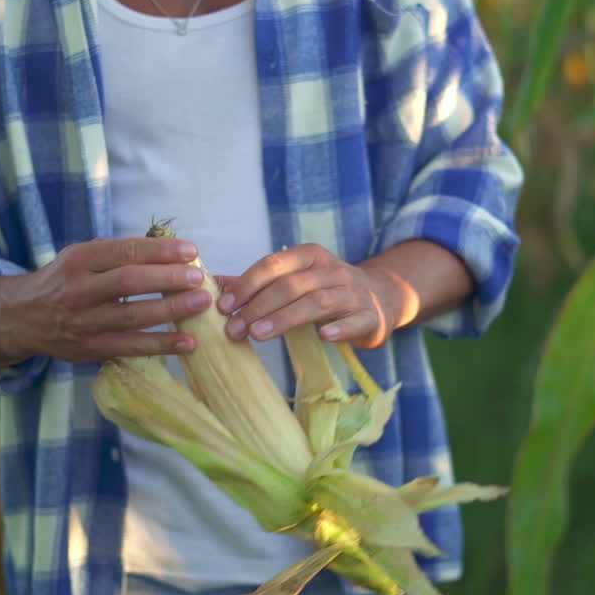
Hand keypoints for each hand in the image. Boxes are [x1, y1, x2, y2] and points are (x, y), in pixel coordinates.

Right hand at [0, 237, 212, 365]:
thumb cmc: (63, 281)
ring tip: (201, 304)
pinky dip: (160, 346)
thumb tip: (166, 248)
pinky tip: (187, 343)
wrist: (21, 318)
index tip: (190, 251)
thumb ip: (116, 253)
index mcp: (79, 260)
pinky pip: (129, 347)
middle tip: (199, 277)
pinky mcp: (90, 349)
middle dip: (167, 279)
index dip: (158, 251)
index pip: (123, 252)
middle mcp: (79, 290)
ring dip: (170, 311)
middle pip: (127, 283)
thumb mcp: (80, 257)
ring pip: (131, 317)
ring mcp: (83, 322)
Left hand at [215, 243, 407, 349]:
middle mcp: (332, 270)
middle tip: (233, 329)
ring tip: (258, 335)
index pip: (273, 264)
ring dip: (285, 318)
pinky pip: (354, 321)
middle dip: (258, 307)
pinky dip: (339, 329)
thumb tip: (213, 284)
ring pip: (316, 303)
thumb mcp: (296, 279)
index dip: (246, 284)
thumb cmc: (327, 290)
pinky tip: (323, 338)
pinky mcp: (370, 316)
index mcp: (310, 256)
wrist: (382, 297)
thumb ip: (258, 283)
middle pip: (290, 285)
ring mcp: (353, 293)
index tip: (223, 306)